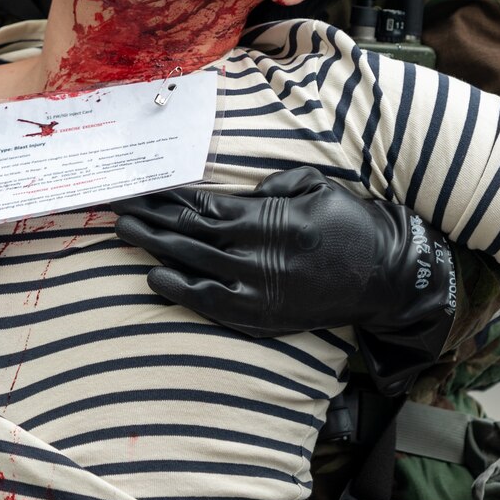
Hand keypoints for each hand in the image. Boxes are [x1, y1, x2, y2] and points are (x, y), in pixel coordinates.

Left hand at [112, 167, 455, 393]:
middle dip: (150, 217)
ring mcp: (256, 287)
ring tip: (123, 231)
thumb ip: (275, 185)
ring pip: (192, 265)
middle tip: (115, 205)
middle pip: (188, 233)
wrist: (384, 276)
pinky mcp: (261, 314)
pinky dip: (179, 290)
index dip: (168, 196)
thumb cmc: (350, 223)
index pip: (204, 205)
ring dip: (155, 248)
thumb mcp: (316, 187)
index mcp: (267, 216)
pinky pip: (210, 302)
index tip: (141, 185)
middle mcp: (256, 252)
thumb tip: (240, 193)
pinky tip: (154, 277)